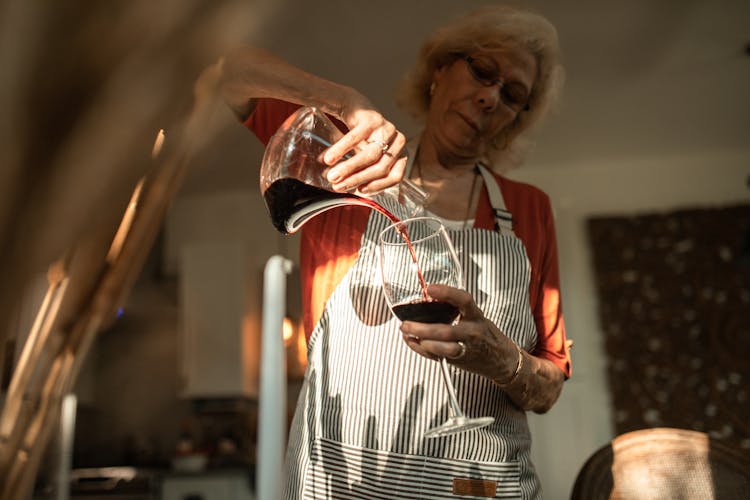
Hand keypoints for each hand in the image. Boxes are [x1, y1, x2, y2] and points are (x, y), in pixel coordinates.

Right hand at [323, 101, 406, 193]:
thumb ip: (366, 174)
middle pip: (380, 167)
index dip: (378, 187)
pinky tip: (330, 158)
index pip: (395, 176)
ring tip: (332, 176)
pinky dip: (341, 149)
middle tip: (337, 186)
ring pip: (370, 155)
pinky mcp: (372, 118)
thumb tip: (351, 196)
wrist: (355, 108)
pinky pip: (356, 138)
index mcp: (401, 154)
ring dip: (349, 168)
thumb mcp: (368, 158)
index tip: (360, 191)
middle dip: (357, 179)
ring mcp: (387, 128)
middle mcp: (398, 141)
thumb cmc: (363, 139)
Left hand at [399, 284, 519, 382]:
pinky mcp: (460, 361)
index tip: (429, 288)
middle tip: (406, 323)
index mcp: (476, 315)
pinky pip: (439, 357)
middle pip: (447, 331)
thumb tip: (427, 298)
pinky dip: (422, 350)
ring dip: (423, 342)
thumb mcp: (475, 316)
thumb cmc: (484, 334)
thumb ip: (456, 309)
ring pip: (444, 348)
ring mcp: (467, 348)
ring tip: (407, 334)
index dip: (447, 293)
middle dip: (423, 328)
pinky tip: (411, 342)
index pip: (464, 300)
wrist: (502, 359)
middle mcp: (473, 331)